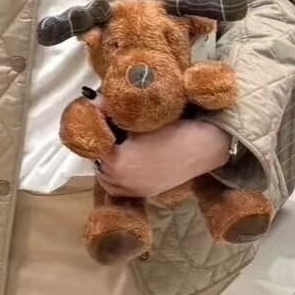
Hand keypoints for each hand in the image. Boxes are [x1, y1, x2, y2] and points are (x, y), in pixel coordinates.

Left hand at [95, 114, 231, 198]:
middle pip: (97, 163)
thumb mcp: (138, 118)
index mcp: (117, 163)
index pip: (93, 144)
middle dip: (100, 146)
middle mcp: (123, 183)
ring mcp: (136, 190)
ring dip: (108, 163)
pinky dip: (119, 176)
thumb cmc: (172, 128)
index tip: (98, 114)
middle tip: (109, 128)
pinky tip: (129, 158)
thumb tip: (92, 101)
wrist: (203, 145)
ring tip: (118, 144)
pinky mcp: (147, 193)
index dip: (95, 127)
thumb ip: (111, 112)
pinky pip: (122, 188)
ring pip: (108, 178)